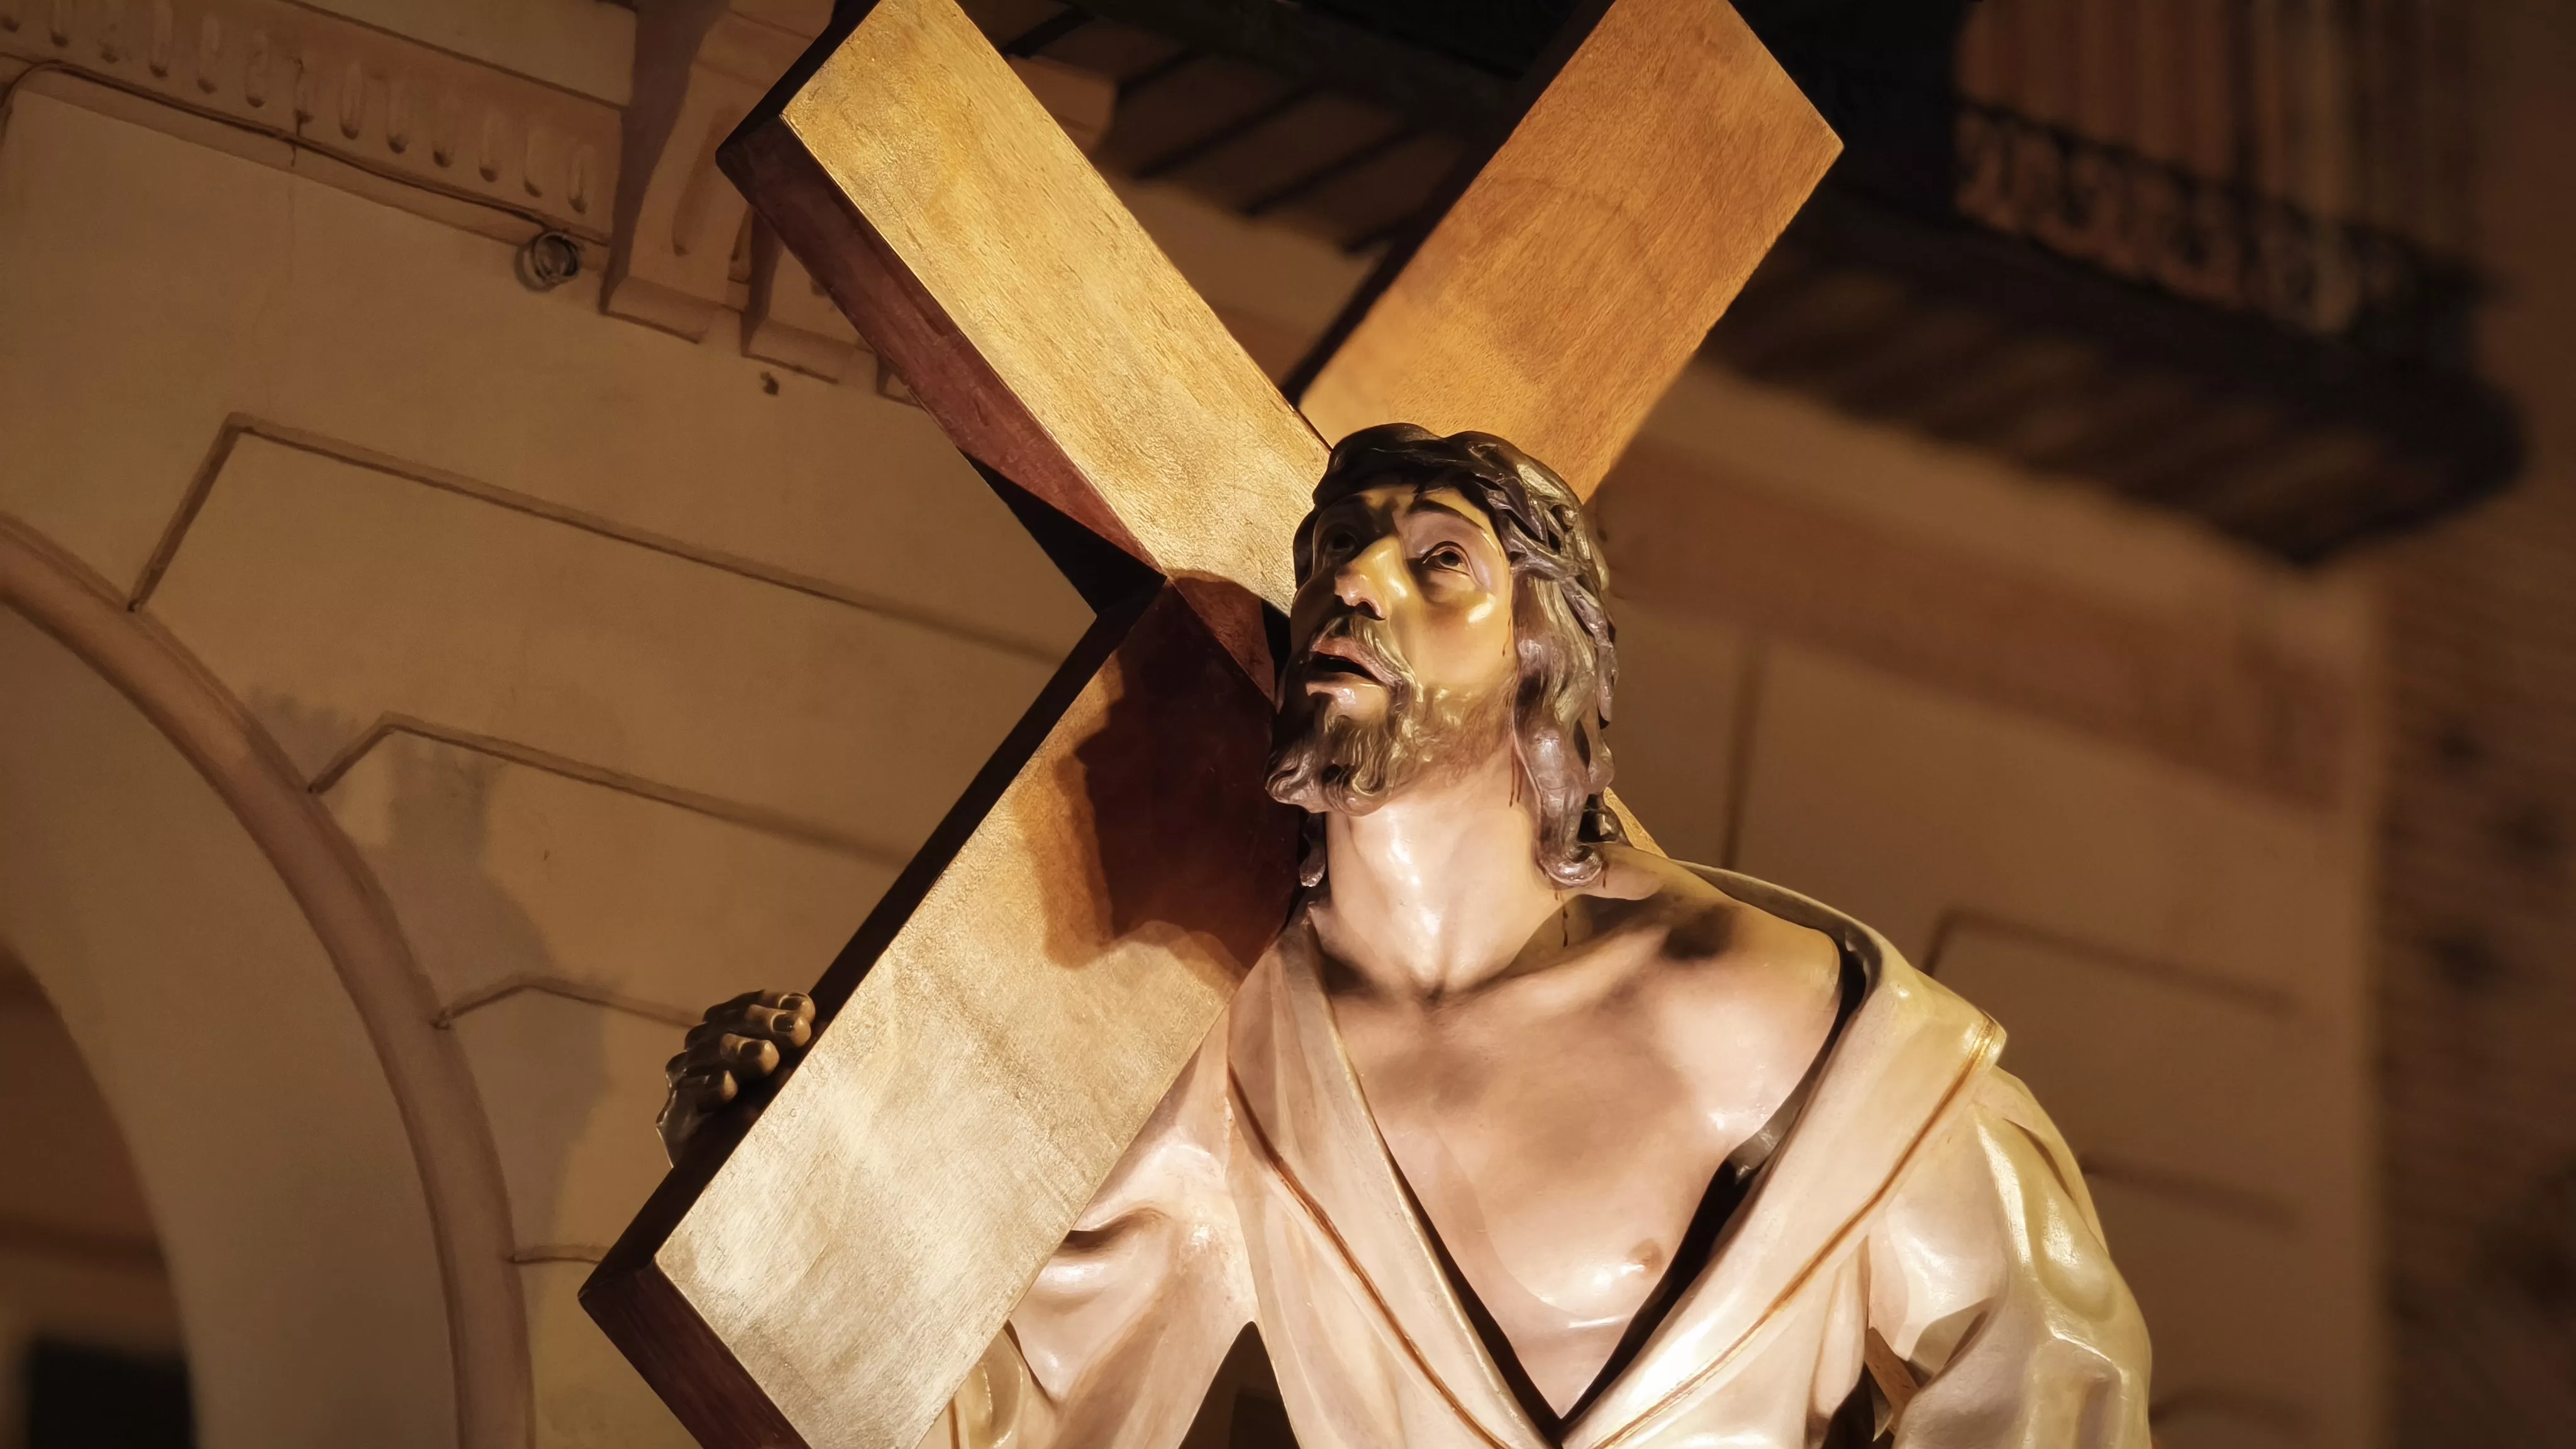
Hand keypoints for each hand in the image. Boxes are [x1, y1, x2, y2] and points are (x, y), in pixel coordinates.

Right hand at [657, 989, 815, 1163]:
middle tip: (797, 1032)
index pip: (747, 1006)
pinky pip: (686, 1097)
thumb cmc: (780, 1128)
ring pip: (706, 1054)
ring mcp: (684, 1086)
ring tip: (767, 1056)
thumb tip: (821, 1025)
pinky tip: (728, 1088)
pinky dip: (707, 1088)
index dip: (775, 1003)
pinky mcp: (674, 1123)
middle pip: (727, 1025)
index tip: (806, 1010)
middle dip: (765, 1023)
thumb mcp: (795, 1083)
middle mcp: (701, 1055)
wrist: (743, 1190)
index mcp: (728, 1036)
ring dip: (738, 1050)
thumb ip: (803, 1052)